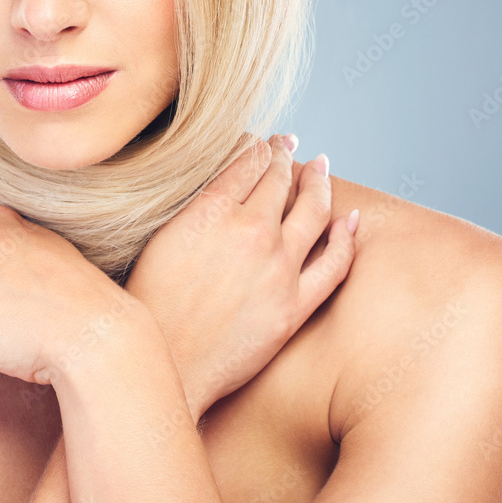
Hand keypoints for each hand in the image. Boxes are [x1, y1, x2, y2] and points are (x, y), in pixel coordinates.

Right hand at [123, 134, 356, 417]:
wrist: (166, 361)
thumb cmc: (150, 304)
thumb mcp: (160, 237)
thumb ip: (194, 205)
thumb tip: (220, 183)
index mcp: (212, 211)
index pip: (245, 160)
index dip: (256, 145)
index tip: (260, 141)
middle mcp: (251, 231)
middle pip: (279, 178)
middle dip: (284, 155)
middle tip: (289, 144)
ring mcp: (278, 268)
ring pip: (313, 209)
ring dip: (319, 182)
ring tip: (321, 167)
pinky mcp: (295, 305)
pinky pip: (334, 264)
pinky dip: (347, 237)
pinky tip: (350, 220)